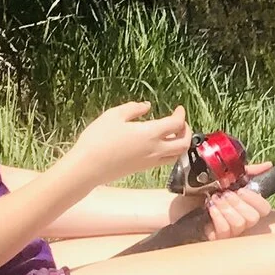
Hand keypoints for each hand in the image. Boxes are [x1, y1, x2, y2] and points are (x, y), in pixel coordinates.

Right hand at [69, 101, 191, 186]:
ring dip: (180, 143)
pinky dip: (169, 152)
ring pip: (176, 155)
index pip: (177, 124)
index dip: (181, 115)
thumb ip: (133, 109)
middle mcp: (155, 149)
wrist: (87, 168)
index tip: (179, 108)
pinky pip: (164, 161)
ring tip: (173, 134)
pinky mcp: (142, 168)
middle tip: (180, 122)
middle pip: (183, 143)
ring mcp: (150, 161)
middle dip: (187, 131)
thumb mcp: (113, 116)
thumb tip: (147, 106)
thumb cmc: (98, 139)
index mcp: (150, 134)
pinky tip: (159, 144)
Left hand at [195, 162, 273, 239]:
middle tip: (224, 194)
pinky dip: (217, 217)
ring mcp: (229, 232)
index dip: (255, 199)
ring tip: (213, 201)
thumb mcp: (224, 177)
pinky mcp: (216, 238)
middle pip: (253, 217)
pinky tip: (209, 209)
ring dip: (225, 208)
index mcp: (245, 206)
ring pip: (240, 224)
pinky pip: (225, 231)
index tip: (240, 189)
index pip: (264, 209)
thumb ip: (246, 172)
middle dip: (237, 203)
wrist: (177, 202)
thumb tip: (268, 165)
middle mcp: (240, 221)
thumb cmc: (199, 191)